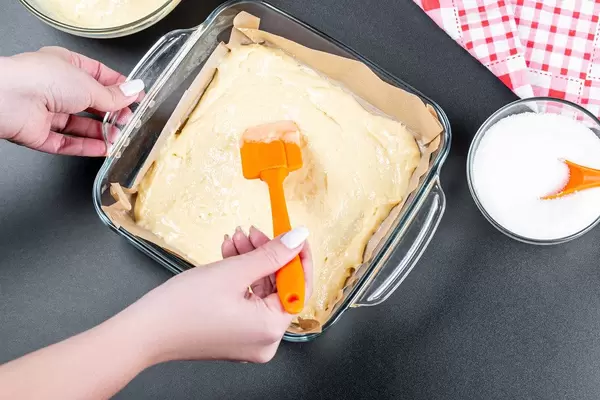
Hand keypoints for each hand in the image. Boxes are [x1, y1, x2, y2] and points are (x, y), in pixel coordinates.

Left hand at [0, 46, 143, 155]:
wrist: (6, 99)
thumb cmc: (40, 78)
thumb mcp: (88, 84)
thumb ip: (113, 95)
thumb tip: (134, 92)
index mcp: (65, 65)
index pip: (99, 76)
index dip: (119, 87)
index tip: (137, 97)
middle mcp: (55, 87)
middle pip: (91, 104)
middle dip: (113, 113)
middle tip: (131, 120)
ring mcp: (46, 112)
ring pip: (81, 126)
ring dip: (102, 132)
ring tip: (120, 137)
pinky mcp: (40, 134)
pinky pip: (67, 143)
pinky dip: (87, 147)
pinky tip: (105, 149)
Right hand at [128, 226, 312, 363]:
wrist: (144, 331)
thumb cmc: (182, 309)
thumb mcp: (234, 271)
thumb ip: (272, 254)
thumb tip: (298, 238)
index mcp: (270, 330)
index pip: (298, 287)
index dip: (297, 257)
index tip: (293, 236)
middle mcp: (264, 340)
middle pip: (278, 288)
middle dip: (266, 255)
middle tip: (255, 231)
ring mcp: (248, 339)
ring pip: (260, 291)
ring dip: (250, 261)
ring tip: (235, 239)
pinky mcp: (234, 334)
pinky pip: (247, 300)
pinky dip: (240, 277)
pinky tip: (229, 254)